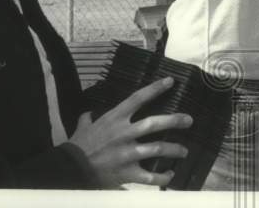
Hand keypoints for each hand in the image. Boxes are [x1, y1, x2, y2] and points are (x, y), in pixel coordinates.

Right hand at [70, 76, 192, 187]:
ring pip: (158, 149)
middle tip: (189, 120)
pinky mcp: (127, 172)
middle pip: (155, 123)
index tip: (171, 81)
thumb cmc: (77, 146)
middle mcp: (124, 133)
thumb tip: (88, 114)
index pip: (138, 98)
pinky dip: (163, 177)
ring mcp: (127, 153)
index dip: (155, 88)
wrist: (69, 169)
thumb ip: (88, 119)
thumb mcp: (83, 127)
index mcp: (114, 119)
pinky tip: (170, 176)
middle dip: (175, 121)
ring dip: (174, 150)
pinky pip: (150, 176)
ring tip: (184, 151)